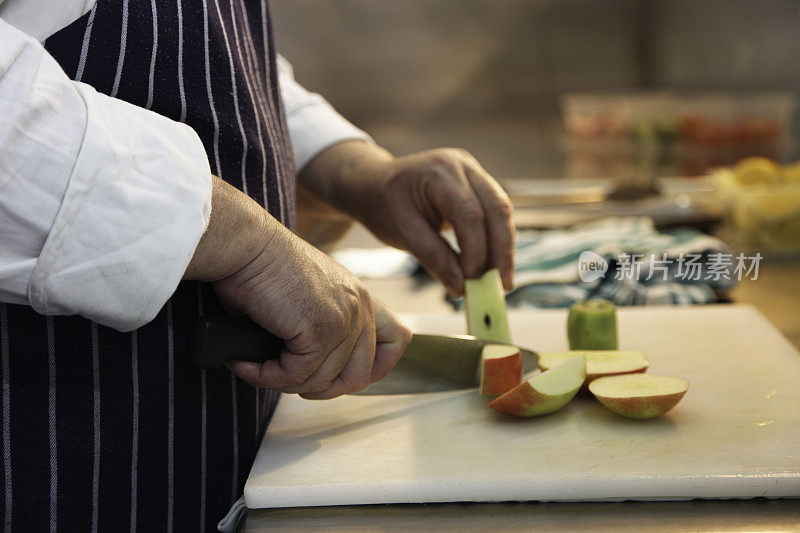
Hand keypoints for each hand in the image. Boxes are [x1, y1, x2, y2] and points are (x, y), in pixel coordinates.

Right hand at [185, 177, 410, 397]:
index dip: (375, 368)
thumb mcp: (310, 293)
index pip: (397, 340)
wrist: (246, 244)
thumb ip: (325, 323)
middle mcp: (360, 307)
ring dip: (284, 382)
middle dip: (322, 389)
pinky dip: (266, 376)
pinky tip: (245, 363)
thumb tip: (311, 370)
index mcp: (362, 297)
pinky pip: (295, 374)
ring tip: (256, 368)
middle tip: (287, 379)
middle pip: (360, 376)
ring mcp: (342, 320)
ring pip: (321, 381)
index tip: (340, 375)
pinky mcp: (318, 330)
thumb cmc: (264, 265)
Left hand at [298, 142, 514, 294]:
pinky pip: (496, 211)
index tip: (473, 282)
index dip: (476, 251)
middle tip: (501, 286)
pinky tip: (494, 265)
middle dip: (501, 251)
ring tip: (501, 281)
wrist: (375, 184)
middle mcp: (462, 165)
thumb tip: (461, 288)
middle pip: (497, 208)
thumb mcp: (402, 233)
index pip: (470, 214)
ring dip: (504, 247)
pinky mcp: (478, 183)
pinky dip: (497, 238)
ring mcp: (473, 170)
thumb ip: (433, 257)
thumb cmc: (384, 206)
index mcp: (439, 171)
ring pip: (502, 210)